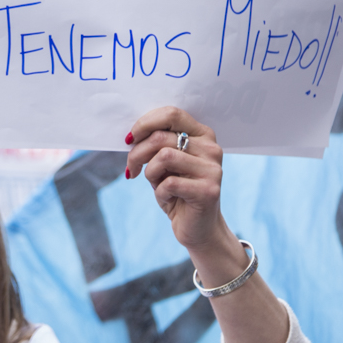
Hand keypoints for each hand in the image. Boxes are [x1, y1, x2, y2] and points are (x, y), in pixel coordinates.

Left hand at [126, 107, 229, 255]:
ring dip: (149, 173)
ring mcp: (213, 169)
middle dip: (137, 153)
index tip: (129, 140)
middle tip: (131, 169)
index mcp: (202, 134)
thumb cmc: (177, 192)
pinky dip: (160, 192)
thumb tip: (131, 136)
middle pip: (161, 136)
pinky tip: (167, 198)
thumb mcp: (164, 164)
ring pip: (164, 157)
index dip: (144, 124)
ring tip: (156, 184)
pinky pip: (169, 183)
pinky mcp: (209, 191)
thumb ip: (156, 145)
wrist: (198, 229)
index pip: (171, 114)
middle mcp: (211, 148)